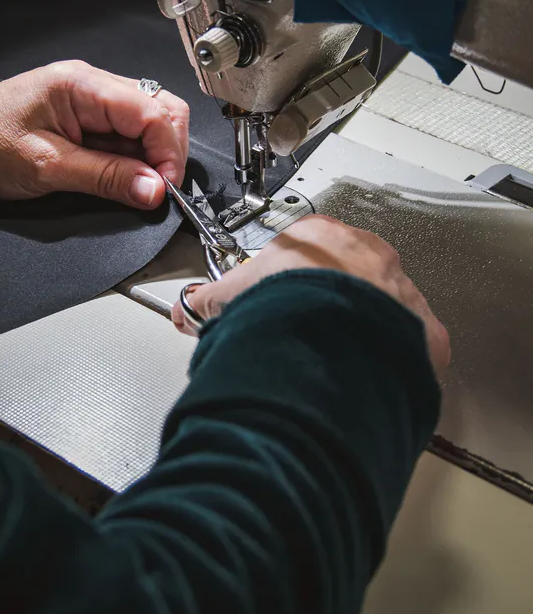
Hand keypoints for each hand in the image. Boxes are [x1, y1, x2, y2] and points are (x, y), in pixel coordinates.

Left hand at [0, 62, 188, 208]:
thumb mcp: (46, 167)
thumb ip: (105, 177)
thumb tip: (153, 189)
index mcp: (81, 85)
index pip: (152, 111)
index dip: (167, 153)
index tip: (163, 189)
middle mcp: (92, 84)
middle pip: (160, 110)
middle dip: (167, 152)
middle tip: (157, 190)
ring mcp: (91, 99)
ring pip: (149, 123)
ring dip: (151, 157)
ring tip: (136, 186)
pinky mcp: (87, 117)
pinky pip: (127, 135)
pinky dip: (134, 158)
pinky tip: (122, 177)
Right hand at [172, 215, 449, 376]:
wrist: (330, 347)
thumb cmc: (284, 310)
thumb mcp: (228, 300)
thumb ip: (207, 301)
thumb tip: (188, 309)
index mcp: (321, 237)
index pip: (302, 252)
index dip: (283, 281)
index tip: (274, 302)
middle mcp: (369, 256)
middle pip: (346, 276)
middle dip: (325, 302)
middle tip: (301, 330)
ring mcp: (402, 292)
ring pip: (382, 308)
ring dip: (360, 329)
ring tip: (331, 358)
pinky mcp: (425, 333)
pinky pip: (410, 345)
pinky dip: (390, 362)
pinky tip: (362, 377)